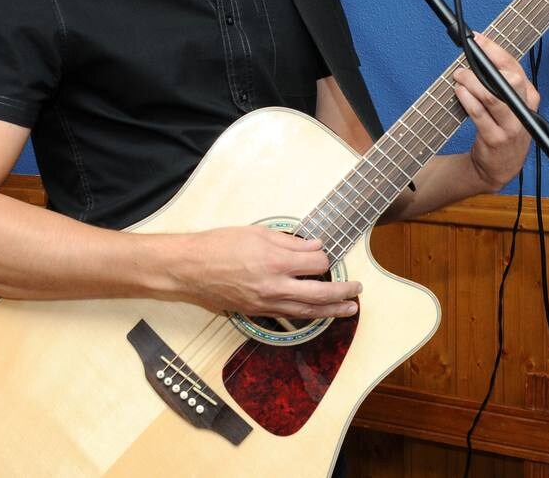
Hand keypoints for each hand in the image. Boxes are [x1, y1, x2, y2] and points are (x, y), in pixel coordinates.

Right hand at [171, 226, 360, 318]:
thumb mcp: (257, 233)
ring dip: (332, 311)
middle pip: (319, 293)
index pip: (315, 262)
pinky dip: (308, 314)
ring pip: (308, 310)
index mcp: (276, 261)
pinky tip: (318, 312)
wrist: (190, 269)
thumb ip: (289, 241)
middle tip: (358, 290)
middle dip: (343, 292)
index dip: (324, 255)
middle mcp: (275, 286)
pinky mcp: (257, 312)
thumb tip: (314, 245)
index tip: (323, 250)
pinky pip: (290, 315)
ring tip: (349, 309)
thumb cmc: (219, 245)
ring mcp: (266, 303)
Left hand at [452, 33, 539, 192]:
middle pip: (510, 80)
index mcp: (529, 96)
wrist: (499, 166)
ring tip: (459, 76)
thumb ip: (499, 83)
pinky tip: (460, 92)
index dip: (495, 51)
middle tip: (466, 62)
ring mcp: (512, 126)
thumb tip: (478, 55)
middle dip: (485, 66)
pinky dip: (468, 100)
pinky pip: (480, 115)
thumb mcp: (509, 104)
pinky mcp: (496, 139)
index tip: (478, 39)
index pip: (515, 67)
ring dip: (472, 82)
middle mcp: (523, 110)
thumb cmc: (502, 128)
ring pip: (493, 96)